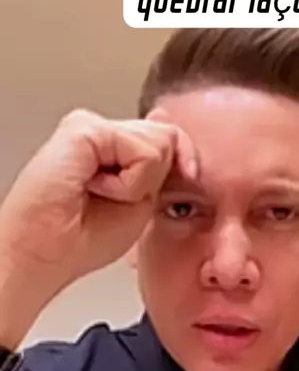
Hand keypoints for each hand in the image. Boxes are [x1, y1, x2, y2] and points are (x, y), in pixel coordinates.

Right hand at [0, 107, 196, 303]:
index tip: (167, 189)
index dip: (180, 163)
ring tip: (102, 194)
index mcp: (113, 148)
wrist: (46, 253)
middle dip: (154, 179)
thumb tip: (162, 117)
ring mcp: (91, 127)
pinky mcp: (85, 128)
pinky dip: (129, 185)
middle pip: (167, 137)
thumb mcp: (139, 200)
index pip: (166, 137)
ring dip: (139, 185)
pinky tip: (95, 188)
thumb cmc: (82, 239)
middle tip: (115, 200)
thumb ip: (156, 162)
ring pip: (160, 143)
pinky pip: (144, 154)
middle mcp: (101, 132)